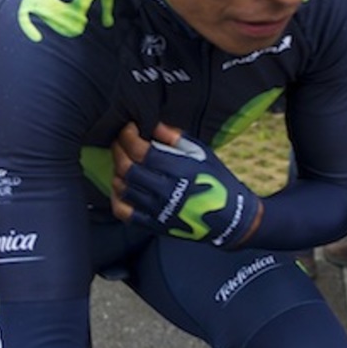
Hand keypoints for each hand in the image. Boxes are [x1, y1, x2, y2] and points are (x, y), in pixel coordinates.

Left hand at [111, 122, 261, 247]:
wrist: (229, 217)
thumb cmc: (216, 180)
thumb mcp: (201, 152)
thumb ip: (174, 137)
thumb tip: (151, 123)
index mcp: (177, 169)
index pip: (141, 150)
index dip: (128, 135)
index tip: (128, 127)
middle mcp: (164, 190)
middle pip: (127, 168)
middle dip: (118, 149)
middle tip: (119, 141)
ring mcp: (157, 209)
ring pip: (123, 187)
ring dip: (117, 171)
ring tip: (122, 161)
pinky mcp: (154, 224)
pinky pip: (124, 212)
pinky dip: (117, 197)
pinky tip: (121, 186)